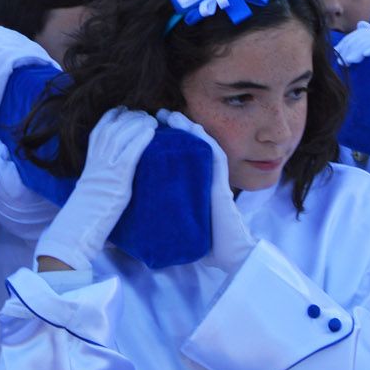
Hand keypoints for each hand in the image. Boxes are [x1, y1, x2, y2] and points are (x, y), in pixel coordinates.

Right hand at [36, 108, 157, 270]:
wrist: (81, 222)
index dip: (116, 114)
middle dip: (131, 116)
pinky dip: (141, 140)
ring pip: (122, 135)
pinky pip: (131, 153)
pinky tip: (151, 133)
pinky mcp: (118, 178)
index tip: (128, 110)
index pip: (102, 126)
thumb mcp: (93, 178)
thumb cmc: (89, 205)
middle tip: (145, 115)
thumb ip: (102, 164)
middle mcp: (97, 157)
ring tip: (152, 121)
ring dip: (139, 124)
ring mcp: (107, 167)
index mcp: (91, 155)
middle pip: (114, 126)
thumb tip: (117, 159)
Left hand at [158, 109, 254, 273]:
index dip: (168, 143)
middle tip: (157, 115)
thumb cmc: (208, 245)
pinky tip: (194, 127)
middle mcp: (205, 179)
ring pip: (202, 146)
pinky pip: (215, 156)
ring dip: (188, 128)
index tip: (150, 131)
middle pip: (190, 147)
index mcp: (195, 187)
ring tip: (170, 115)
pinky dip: (205, 140)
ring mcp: (215, 180)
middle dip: (175, 129)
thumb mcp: (182, 226)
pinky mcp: (222, 184)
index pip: (181, 159)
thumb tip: (138, 224)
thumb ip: (168, 219)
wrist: (231, 255)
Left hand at [335, 21, 369, 66]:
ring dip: (361, 49)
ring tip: (351, 60)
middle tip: (342, 60)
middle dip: (352, 48)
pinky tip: (366, 55)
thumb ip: (363, 51)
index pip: (360, 35)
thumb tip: (357, 30)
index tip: (336, 55)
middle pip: (367, 36)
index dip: (347, 43)